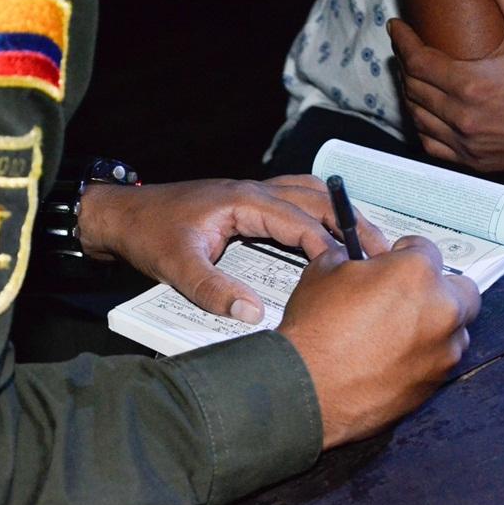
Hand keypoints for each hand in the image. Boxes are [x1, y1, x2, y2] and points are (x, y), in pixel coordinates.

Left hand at [78, 175, 388, 323]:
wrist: (121, 215)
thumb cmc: (148, 234)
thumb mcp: (177, 266)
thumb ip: (213, 291)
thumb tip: (254, 314)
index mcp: (244, 200)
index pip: (301, 219)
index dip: (331, 244)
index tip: (355, 269)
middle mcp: (253, 190)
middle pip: (316, 198)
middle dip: (350, 221)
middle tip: (381, 250)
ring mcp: (249, 192)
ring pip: (307, 193)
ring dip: (337, 212)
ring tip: (364, 240)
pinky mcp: (243, 201)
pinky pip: (291, 197)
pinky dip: (315, 210)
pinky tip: (324, 232)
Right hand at [278, 236, 479, 448]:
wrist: (309, 388)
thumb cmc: (315, 334)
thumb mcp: (323, 273)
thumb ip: (349, 259)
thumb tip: (351, 260)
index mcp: (415, 273)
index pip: (425, 248)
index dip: (403, 253)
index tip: (392, 261)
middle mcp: (441, 308)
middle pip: (460, 287)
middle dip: (436, 287)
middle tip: (404, 292)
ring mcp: (444, 349)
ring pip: (455, 326)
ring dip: (434, 322)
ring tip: (397, 328)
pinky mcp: (437, 381)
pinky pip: (440, 358)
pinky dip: (422, 353)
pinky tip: (390, 355)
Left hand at [389, 0, 503, 172]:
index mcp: (471, 85)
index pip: (417, 61)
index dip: (401, 41)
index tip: (396, 27)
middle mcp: (462, 117)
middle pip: (413, 88)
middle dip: (404, 64)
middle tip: (405, 47)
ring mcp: (465, 143)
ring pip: (417, 117)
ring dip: (410, 95)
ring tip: (412, 76)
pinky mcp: (473, 161)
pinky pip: (431, 144)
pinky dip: (422, 126)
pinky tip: (426, 112)